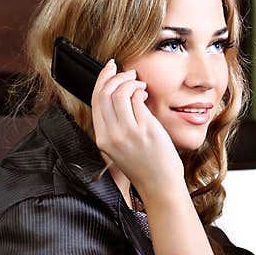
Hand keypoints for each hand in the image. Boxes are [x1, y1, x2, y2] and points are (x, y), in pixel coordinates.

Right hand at [91, 60, 183, 197]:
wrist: (160, 185)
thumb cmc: (145, 166)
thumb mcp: (121, 147)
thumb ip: (116, 125)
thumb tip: (120, 95)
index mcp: (102, 139)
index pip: (95, 101)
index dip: (101, 80)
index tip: (109, 69)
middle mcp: (112, 135)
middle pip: (104, 94)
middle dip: (115, 76)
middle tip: (128, 73)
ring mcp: (128, 133)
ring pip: (119, 93)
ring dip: (129, 82)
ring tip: (139, 83)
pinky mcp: (145, 130)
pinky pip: (136, 100)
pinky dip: (139, 91)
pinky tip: (145, 93)